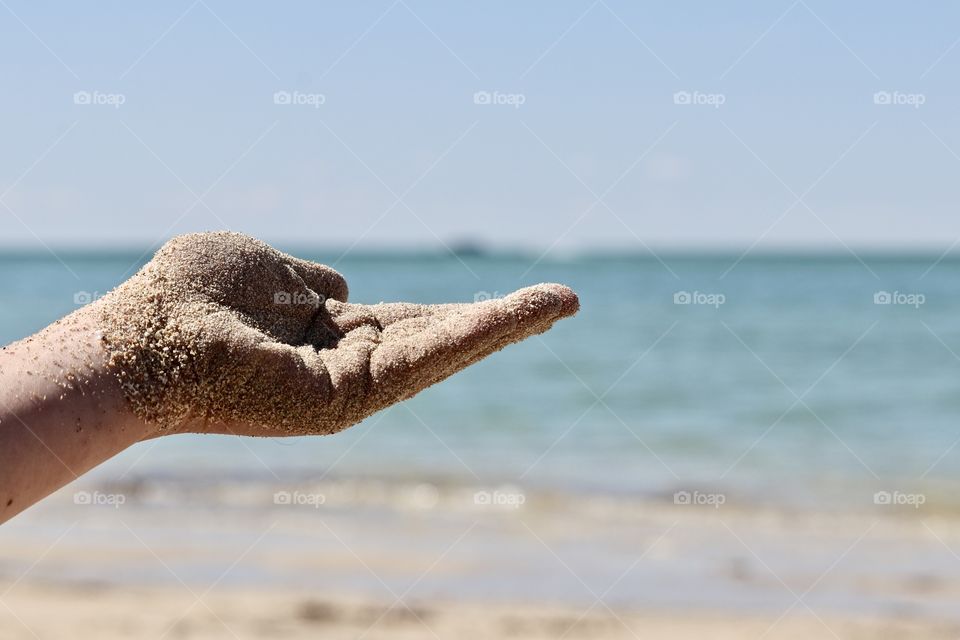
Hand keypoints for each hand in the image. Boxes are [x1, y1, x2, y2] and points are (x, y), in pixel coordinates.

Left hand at [96, 232, 578, 435]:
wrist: (137, 341)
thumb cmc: (185, 296)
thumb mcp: (257, 265)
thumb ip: (306, 278)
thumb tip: (338, 288)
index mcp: (326, 334)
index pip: (407, 322)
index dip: (456, 309)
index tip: (508, 298)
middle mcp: (345, 366)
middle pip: (438, 341)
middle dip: (501, 324)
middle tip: (561, 304)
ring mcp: (348, 389)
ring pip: (441, 354)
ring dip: (504, 328)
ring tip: (559, 305)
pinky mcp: (345, 402)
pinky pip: (420, 361)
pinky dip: (471, 338)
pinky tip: (516, 318)